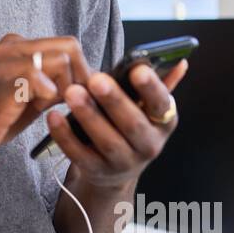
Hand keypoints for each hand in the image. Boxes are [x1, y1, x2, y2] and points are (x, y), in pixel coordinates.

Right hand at [0, 34, 93, 172]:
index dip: (81, 71)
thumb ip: (51, 86)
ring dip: (67, 88)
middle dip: (81, 77)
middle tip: (75, 104)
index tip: (80, 97)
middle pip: (69, 47)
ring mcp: (4, 64)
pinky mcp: (1, 85)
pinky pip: (39, 79)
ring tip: (56, 110)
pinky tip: (41, 110)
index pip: (66, 46)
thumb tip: (86, 84)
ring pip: (60, 60)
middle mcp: (10, 47)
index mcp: (15, 46)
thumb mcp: (27, 98)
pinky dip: (49, 95)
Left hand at [46, 60, 187, 190]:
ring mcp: (123, 163)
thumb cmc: (129, 126)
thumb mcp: (147, 108)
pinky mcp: (97, 172)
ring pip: (107, 141)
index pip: (162, 105)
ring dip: (89, 116)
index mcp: (163, 123)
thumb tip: (179, 60)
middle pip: (132, 124)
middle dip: (114, 101)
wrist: (115, 170)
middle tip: (96, 79)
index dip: (151, 88)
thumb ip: (159, 84)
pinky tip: (54, 117)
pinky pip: (80, 155)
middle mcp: (148, 146)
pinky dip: (65, 136)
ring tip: (72, 93)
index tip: (137, 69)